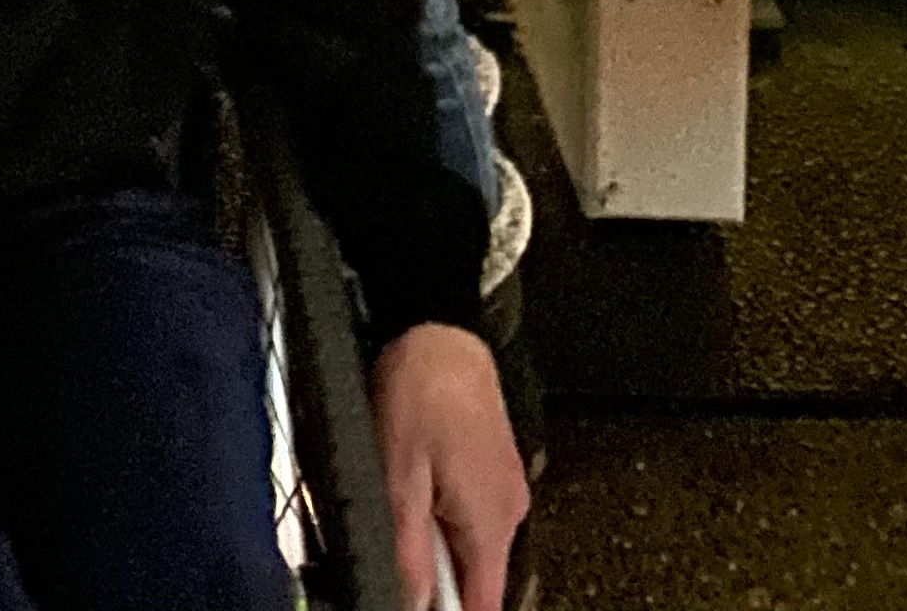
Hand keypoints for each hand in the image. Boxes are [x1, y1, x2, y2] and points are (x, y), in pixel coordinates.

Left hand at [371, 320, 525, 610]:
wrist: (441, 323)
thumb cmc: (421, 387)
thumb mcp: (398, 475)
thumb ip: (407, 548)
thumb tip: (411, 602)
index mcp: (490, 523)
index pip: (481, 606)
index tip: (419, 600)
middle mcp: (509, 511)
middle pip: (474, 576)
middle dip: (436, 568)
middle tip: (402, 528)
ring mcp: (506, 486)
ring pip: (470, 540)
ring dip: (437, 534)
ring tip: (409, 486)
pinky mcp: (496, 466)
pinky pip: (471, 508)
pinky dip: (445, 505)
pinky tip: (421, 470)